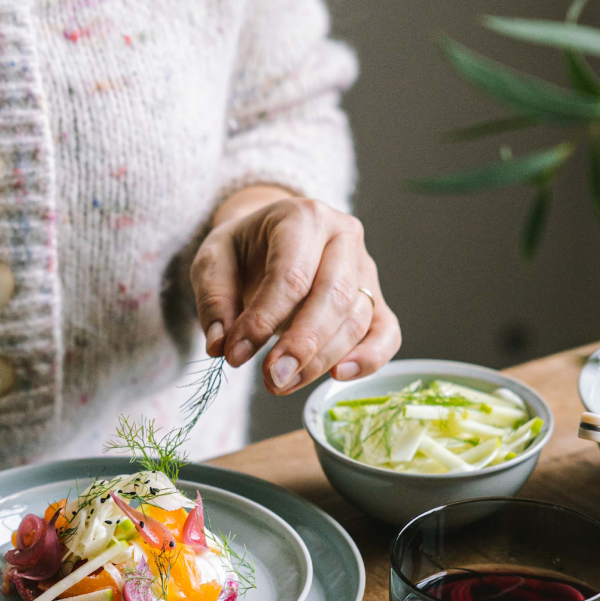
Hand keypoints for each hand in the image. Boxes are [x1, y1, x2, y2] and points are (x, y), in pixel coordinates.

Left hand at [190, 186, 401, 395]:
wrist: (270, 239)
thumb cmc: (244, 250)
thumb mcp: (213, 262)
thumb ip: (214, 301)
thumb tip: (222, 346)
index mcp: (303, 218)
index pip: (291, 275)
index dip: (263, 320)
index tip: (234, 355)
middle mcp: (344, 238)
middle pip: (334, 298)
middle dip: (302, 345)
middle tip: (272, 378)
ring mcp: (365, 269)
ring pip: (356, 320)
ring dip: (321, 360)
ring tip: (281, 382)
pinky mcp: (376, 300)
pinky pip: (386, 333)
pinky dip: (369, 359)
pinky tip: (338, 376)